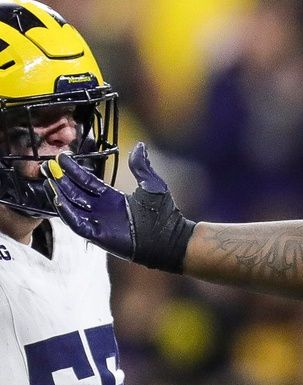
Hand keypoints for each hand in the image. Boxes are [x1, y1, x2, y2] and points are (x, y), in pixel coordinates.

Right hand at [45, 142, 195, 271]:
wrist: (171, 238)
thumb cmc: (164, 214)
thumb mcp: (151, 184)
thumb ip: (141, 166)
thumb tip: (139, 146)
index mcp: (112, 198)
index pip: (88, 181)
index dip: (74, 170)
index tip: (62, 158)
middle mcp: (103, 209)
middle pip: (76, 192)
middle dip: (61, 180)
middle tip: (47, 166)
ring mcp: (100, 222)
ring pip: (73, 207)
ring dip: (60, 194)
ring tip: (48, 181)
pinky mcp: (100, 235)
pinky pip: (78, 224)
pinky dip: (68, 214)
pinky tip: (59, 201)